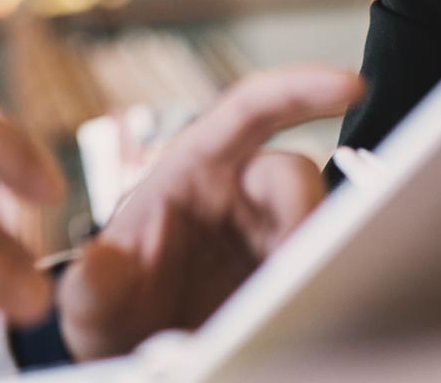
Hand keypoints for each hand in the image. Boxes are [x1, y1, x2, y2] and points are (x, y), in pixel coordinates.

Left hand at [57, 66, 364, 361]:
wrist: (134, 362)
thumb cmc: (112, 314)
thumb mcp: (90, 302)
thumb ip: (92, 283)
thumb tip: (101, 262)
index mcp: (191, 170)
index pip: (250, 110)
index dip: (299, 89)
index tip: (350, 86)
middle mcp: (238, 195)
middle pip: (294, 177)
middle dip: (306, 211)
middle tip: (297, 262)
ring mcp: (269, 238)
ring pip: (319, 223)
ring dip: (318, 255)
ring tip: (293, 300)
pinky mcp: (289, 277)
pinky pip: (325, 266)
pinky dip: (326, 284)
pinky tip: (311, 312)